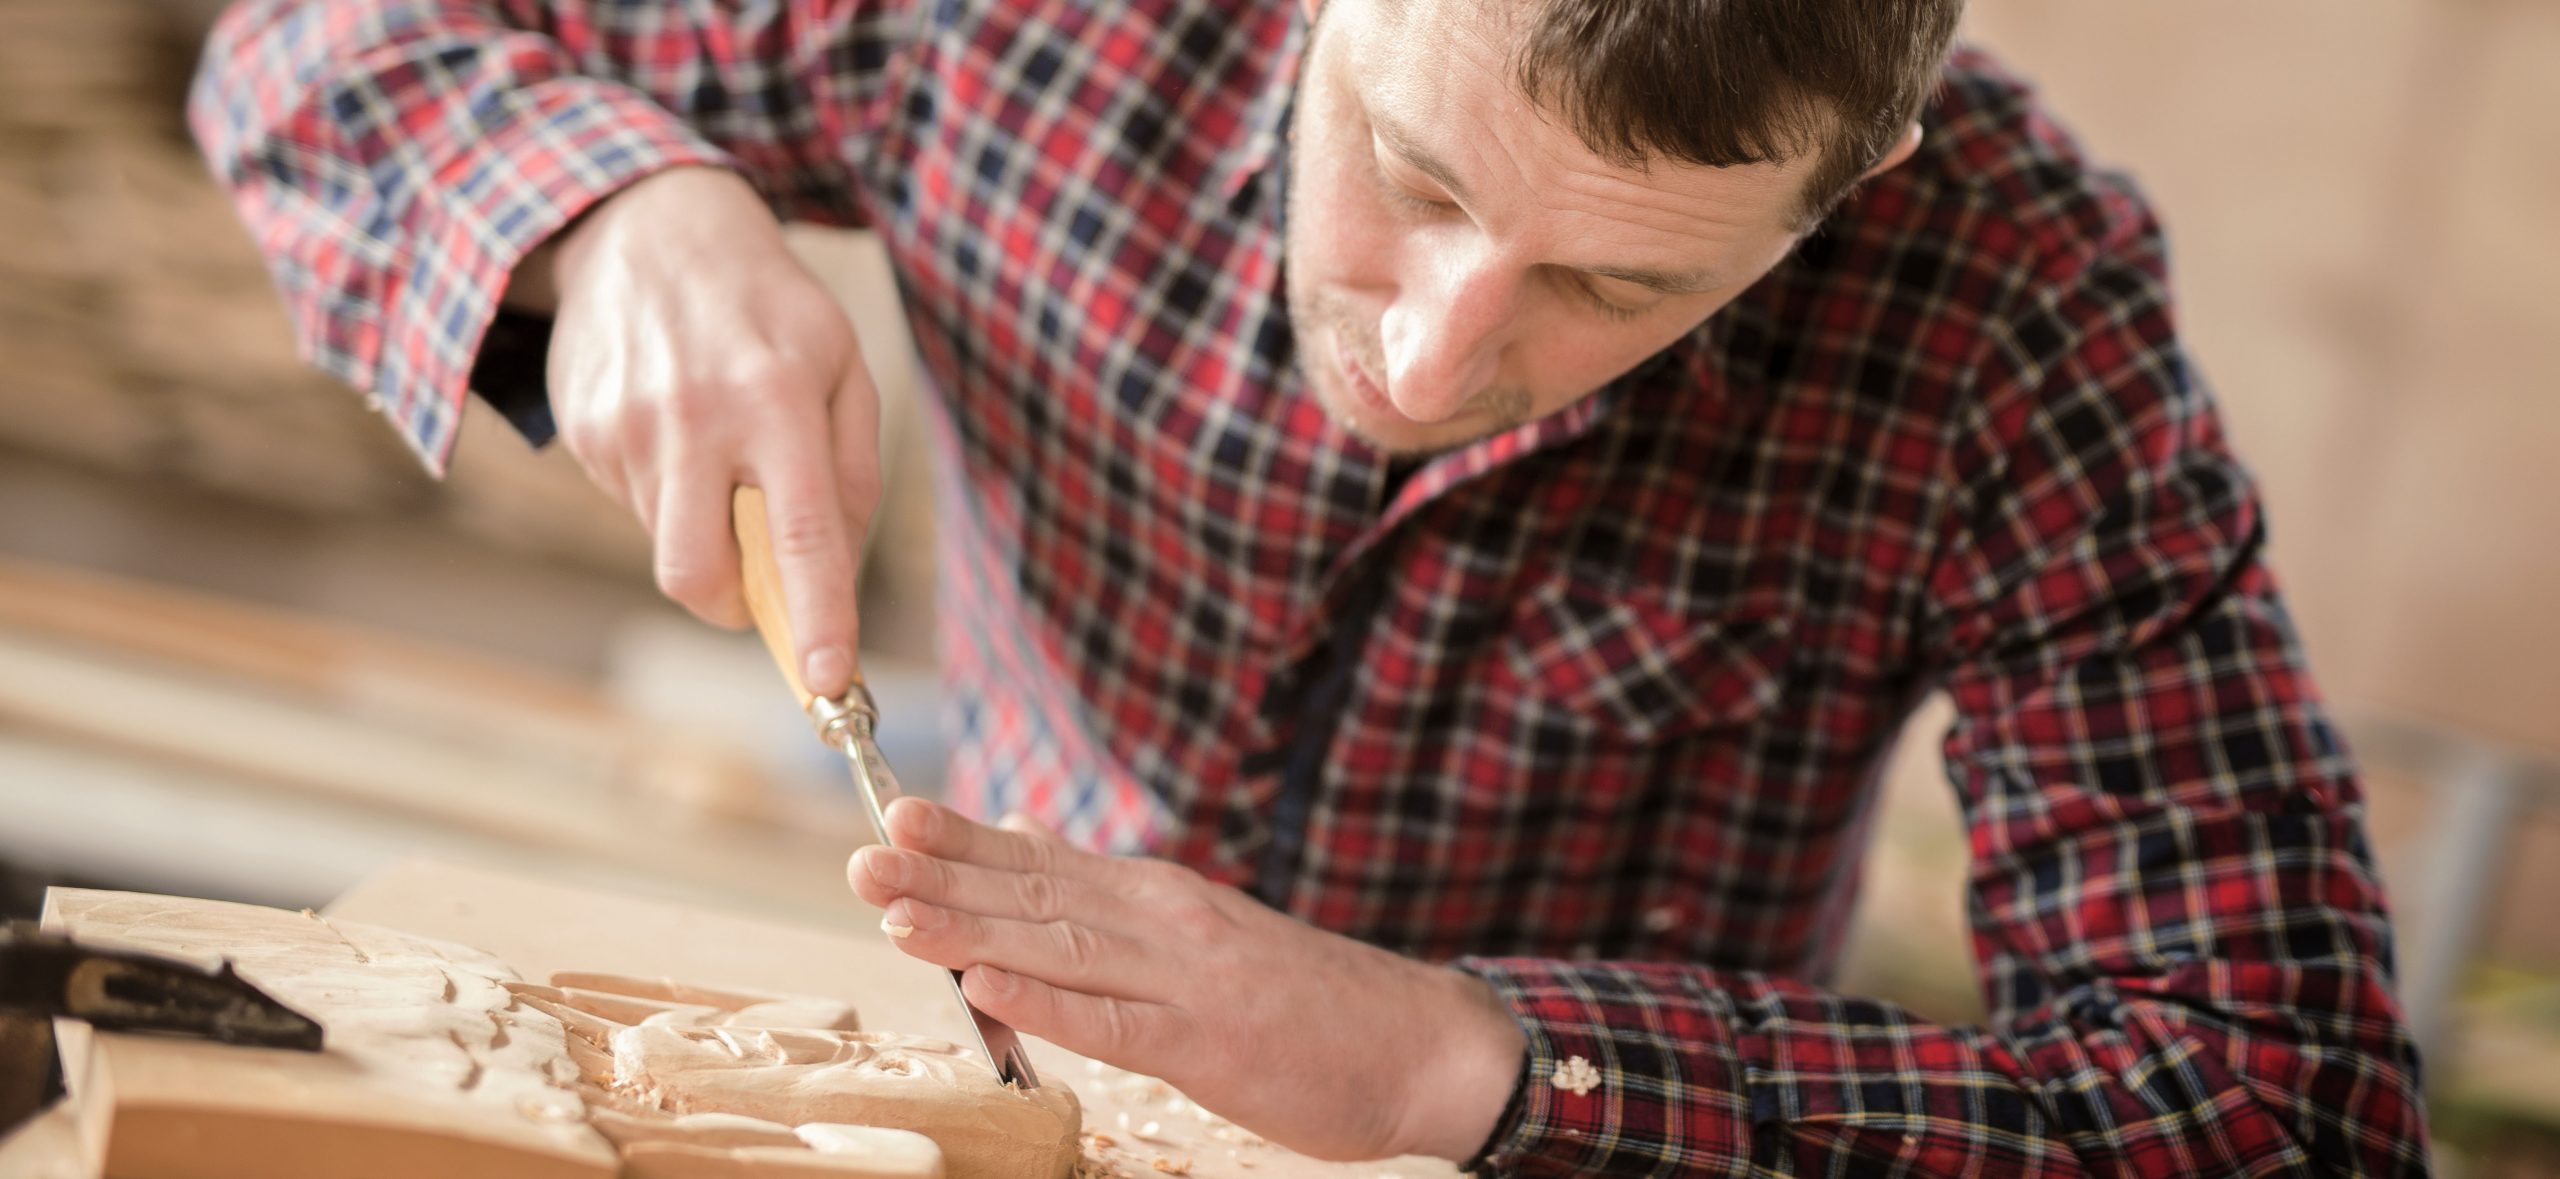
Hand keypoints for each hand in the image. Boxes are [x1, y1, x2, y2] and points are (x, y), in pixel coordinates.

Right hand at [517, 166, 879, 695]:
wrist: (650, 229)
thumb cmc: (768, 311)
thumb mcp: (841, 368)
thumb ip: (851, 473)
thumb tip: (836, 576)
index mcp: (777, 399)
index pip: (801, 533)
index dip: (816, 616)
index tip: (829, 681)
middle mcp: (694, 417)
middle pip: (697, 573)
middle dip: (731, 603)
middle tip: (758, 581)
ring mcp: (626, 427)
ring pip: (665, 544)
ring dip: (700, 528)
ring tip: (716, 449)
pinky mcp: (581, 431)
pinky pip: (632, 505)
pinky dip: (664, 491)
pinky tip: (674, 426)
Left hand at [846, 799, 1526, 1162]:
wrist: (1420, 1041)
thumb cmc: (1304, 998)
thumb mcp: (1204, 932)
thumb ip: (1112, 899)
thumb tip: (1022, 845)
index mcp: (1160, 895)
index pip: (1044, 860)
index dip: (964, 840)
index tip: (893, 815)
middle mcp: (1165, 919)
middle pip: (1035, 895)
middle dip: (942, 877)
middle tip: (862, 858)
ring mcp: (1185, 978)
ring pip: (1060, 947)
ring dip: (973, 928)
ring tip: (896, 912)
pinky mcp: (1207, 1042)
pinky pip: (1113, 1022)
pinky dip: (1046, 1003)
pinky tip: (989, 986)